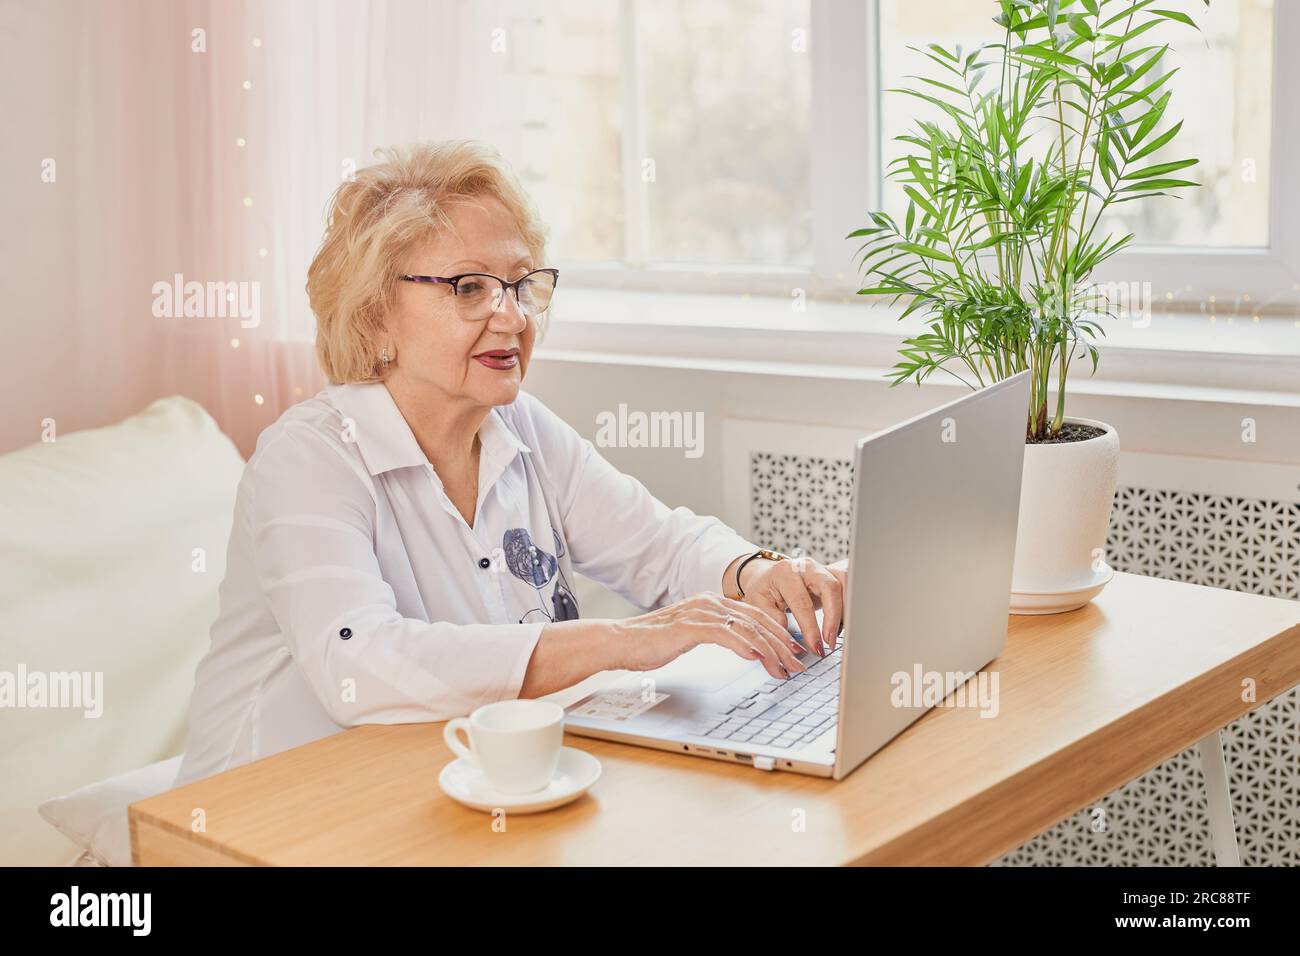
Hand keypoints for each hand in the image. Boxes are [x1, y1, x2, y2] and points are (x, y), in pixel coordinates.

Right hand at [614, 593, 808, 679]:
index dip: (779, 633)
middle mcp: (709, 603)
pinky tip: (756, 657)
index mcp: (712, 604)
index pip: (756, 616)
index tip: (795, 651)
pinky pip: (724, 634)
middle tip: (800, 663)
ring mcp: (699, 613)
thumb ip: (720, 637)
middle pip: (758, 620)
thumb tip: (749, 650)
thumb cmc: (652, 643)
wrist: (619, 641)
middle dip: (783, 643)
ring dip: (770, 649)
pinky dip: (744, 644)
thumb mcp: (692, 637)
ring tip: (785, 667)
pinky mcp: (688, 626)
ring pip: (746, 628)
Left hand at [737, 555, 845, 657]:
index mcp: (785, 573)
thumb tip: (791, 640)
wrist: (768, 576)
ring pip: (844, 583)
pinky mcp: (831, 573)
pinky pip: (848, 584)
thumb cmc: (763, 590)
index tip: (815, 646)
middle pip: (830, 588)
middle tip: (830, 641)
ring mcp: (821, 567)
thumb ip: (774, 620)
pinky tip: (844, 621)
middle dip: (833, 618)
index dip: (811, 627)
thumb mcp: (759, 604)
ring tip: (838, 633)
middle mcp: (806, 566)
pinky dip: (850, 603)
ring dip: (846, 609)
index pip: (803, 602)